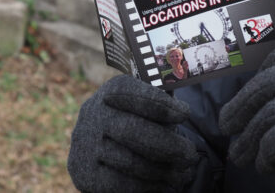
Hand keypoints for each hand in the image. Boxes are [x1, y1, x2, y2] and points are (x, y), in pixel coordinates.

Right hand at [68, 75, 197, 191]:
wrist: (101, 147)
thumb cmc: (139, 121)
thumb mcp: (148, 105)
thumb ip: (163, 101)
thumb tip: (182, 96)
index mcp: (112, 91)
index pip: (134, 95)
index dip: (161, 105)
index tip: (185, 114)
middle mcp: (93, 112)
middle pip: (132, 130)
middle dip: (167, 145)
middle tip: (190, 155)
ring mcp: (85, 143)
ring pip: (130, 161)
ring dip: (163, 170)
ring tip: (183, 174)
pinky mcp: (83, 172)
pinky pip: (121, 184)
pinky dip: (148, 186)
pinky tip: (165, 185)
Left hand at [219, 37, 274, 192]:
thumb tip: (269, 37)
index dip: (270, 56)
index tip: (254, 72)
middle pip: (273, 79)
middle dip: (243, 102)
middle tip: (227, 124)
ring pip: (269, 111)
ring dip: (248, 136)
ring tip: (240, 155)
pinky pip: (273, 139)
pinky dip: (264, 155)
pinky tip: (268, 166)